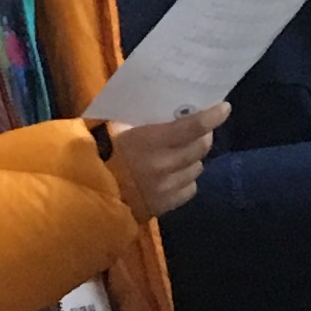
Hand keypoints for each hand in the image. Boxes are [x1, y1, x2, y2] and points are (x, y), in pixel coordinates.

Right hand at [105, 105, 222, 218]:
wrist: (86, 192)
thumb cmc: (98, 152)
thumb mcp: (116, 126)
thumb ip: (140, 117)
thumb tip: (163, 105)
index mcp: (150, 142)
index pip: (193, 127)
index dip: (213, 116)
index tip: (224, 108)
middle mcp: (163, 165)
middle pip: (201, 147)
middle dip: (205, 135)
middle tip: (200, 129)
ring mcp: (166, 188)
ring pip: (197, 168)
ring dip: (194, 158)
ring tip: (183, 153)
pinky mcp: (164, 205)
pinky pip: (189, 189)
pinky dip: (186, 180)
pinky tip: (175, 175)